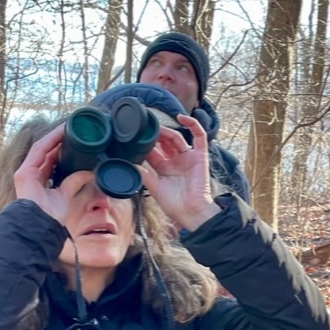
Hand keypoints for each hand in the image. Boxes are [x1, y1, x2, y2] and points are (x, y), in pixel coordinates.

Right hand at [13, 124, 92, 225]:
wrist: (42, 224)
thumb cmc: (51, 216)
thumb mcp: (66, 194)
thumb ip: (74, 182)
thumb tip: (89, 173)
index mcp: (39, 181)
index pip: (49, 160)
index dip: (59, 149)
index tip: (70, 141)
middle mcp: (31, 174)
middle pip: (44, 152)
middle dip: (56, 140)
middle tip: (70, 130)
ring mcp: (26, 172)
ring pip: (41, 149)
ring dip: (54, 137)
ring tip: (66, 127)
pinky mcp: (25, 172)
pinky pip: (38, 152)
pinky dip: (49, 142)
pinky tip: (59, 134)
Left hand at [140, 113, 219, 230]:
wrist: (191, 212)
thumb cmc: (175, 205)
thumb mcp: (155, 188)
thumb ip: (143, 175)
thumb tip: (129, 165)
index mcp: (165, 169)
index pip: (154, 152)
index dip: (146, 144)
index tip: (136, 136)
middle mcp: (176, 161)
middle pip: (165, 143)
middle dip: (155, 135)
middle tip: (146, 129)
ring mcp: (188, 157)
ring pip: (177, 137)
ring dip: (167, 131)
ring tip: (157, 127)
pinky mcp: (200, 155)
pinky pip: (199, 136)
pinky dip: (192, 124)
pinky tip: (181, 117)